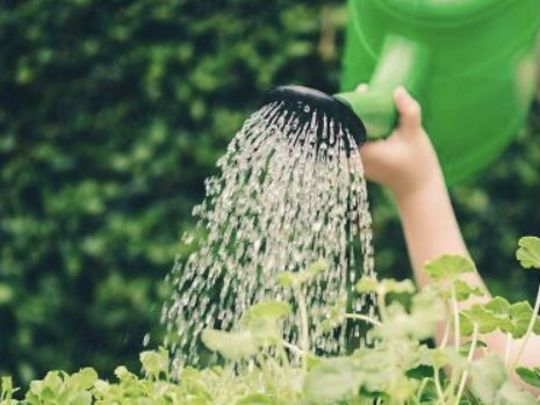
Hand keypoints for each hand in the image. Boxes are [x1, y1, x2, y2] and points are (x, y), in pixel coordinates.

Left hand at [357, 85, 442, 199]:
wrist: (418, 189)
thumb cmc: (417, 164)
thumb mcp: (414, 135)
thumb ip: (408, 112)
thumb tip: (397, 90)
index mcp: (364, 151)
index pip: (348, 125)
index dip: (351, 107)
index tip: (360, 92)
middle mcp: (356, 157)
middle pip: (347, 128)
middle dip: (355, 109)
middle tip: (364, 91)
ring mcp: (357, 161)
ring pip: (352, 134)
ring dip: (359, 118)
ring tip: (367, 98)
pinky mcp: (362, 162)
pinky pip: (358, 140)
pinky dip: (364, 127)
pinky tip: (372, 115)